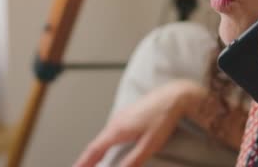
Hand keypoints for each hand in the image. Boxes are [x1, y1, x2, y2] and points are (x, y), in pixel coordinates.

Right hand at [73, 80, 205, 166]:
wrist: (174, 96)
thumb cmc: (164, 117)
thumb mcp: (150, 144)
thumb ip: (133, 161)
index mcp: (118, 130)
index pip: (94, 150)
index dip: (83, 162)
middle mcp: (116, 122)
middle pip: (95, 144)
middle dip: (86, 159)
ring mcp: (121, 117)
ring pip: (102, 137)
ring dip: (95, 151)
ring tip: (90, 163)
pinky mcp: (127, 115)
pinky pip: (109, 132)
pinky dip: (103, 143)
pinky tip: (107, 147)